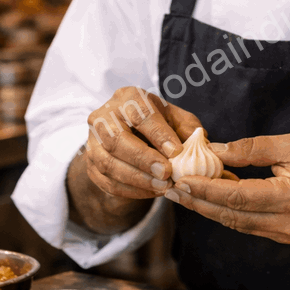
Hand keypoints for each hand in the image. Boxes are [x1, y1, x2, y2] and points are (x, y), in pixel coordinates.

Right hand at [82, 87, 204, 200]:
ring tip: (162, 187)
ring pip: (108, 163)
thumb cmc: (157, 123)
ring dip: (137, 179)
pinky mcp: (90, 164)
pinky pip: (106, 181)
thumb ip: (188, 129)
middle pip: (116, 139)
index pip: (140, 114)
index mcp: (128, 98)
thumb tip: (200, 143)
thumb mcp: (176, 119)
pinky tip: (151, 192)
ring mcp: (92, 141)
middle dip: (143, 159)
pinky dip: (130, 190)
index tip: (177, 152)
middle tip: (166, 174)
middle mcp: (104, 116)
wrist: (129, 135)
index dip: (158, 134)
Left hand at [168, 134, 289, 243]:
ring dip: (208, 209)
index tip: (180, 179)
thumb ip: (253, 149)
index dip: (205, 189)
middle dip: (198, 202)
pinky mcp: (286, 237)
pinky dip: (227, 212)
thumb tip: (216, 151)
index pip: (237, 197)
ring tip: (182, 193)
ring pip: (236, 224)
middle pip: (231, 216)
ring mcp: (286, 235)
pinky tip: (210, 199)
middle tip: (170, 187)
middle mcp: (287, 224)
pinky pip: (248, 226)